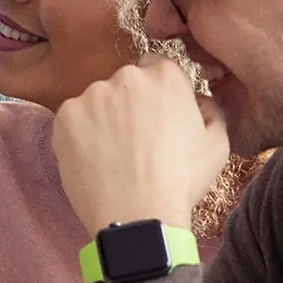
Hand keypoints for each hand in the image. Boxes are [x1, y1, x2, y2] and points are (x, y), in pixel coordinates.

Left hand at [50, 59, 232, 235]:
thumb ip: (210, 109)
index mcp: (166, 76)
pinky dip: (79, 136)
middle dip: (128, 105)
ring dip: (102, 119)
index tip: (153, 116)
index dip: (155, 93)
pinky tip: (93, 160)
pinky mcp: (64, 116)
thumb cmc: (181, 182)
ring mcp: (91, 95)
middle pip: (124, 84)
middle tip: (134, 141)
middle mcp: (126, 77)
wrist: (138, 214)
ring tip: (113, 156)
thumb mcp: (217, 144)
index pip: (155, 68)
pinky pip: (72, 120)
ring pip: (96, 102)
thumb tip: (198, 99)